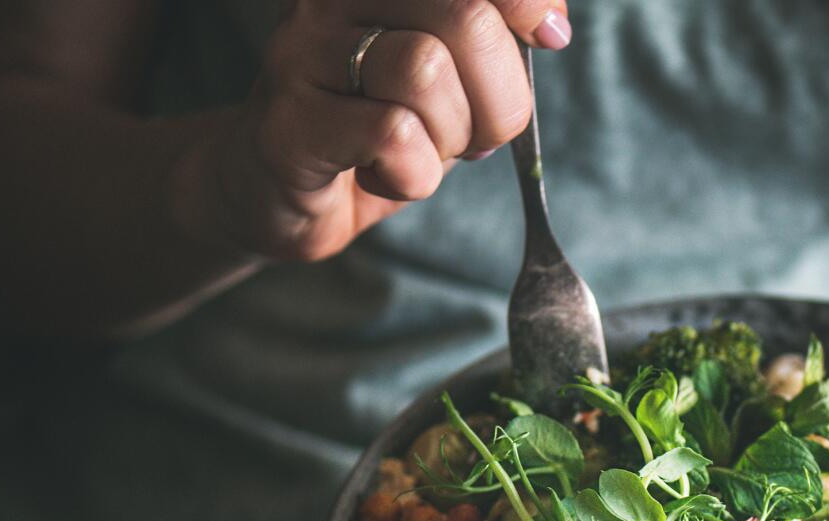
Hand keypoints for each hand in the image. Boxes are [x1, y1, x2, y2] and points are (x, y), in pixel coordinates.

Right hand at [174, 0, 570, 261]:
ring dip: (450, 137)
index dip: (525, 0)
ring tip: (421, 154)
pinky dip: (414, 173)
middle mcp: (331, 0)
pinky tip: (387, 175)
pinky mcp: (289, 123)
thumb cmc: (373, 130)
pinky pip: (392, 134)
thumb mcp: (450, 79)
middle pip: (465, 17)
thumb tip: (551, 23)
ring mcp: (302, 54)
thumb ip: (493, 39)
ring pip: (426, 71)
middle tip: (477, 135)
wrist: (277, 193)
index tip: (549, 37)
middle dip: (499, 95)